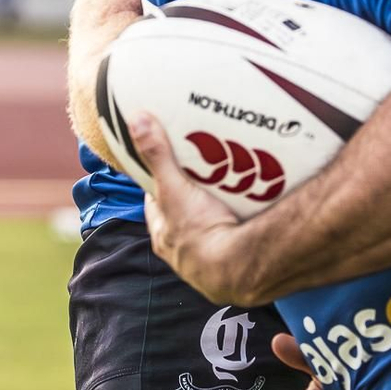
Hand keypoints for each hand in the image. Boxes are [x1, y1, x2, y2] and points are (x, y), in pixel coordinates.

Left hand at [135, 112, 257, 304]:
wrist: (237, 269)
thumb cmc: (199, 232)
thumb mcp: (174, 188)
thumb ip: (158, 155)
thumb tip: (137, 120)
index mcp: (163, 234)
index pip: (157, 202)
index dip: (162, 181)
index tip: (171, 162)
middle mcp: (182, 250)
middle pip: (184, 214)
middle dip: (193, 195)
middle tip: (207, 170)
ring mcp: (208, 258)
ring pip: (210, 227)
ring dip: (218, 210)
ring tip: (234, 185)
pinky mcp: (233, 261)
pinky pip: (234, 236)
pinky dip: (240, 224)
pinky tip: (253, 209)